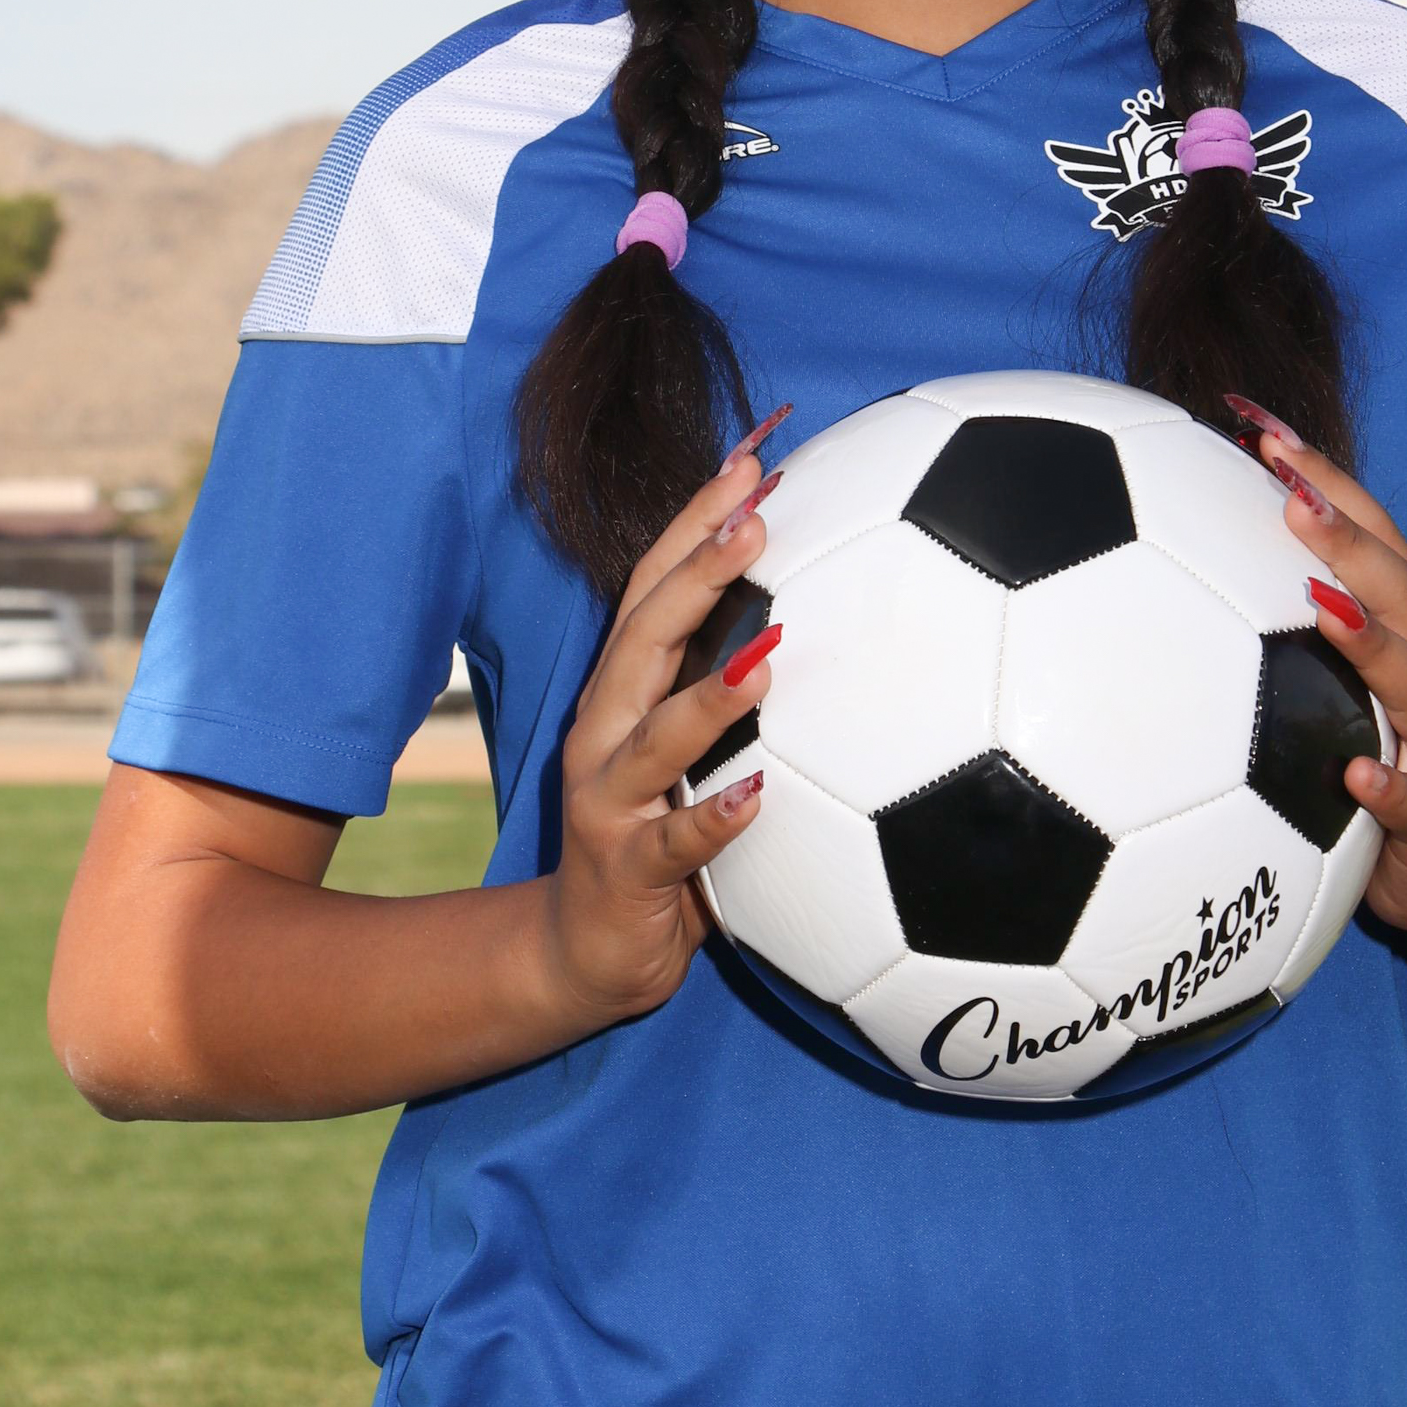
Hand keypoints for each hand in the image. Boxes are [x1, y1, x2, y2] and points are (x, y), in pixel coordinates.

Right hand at [538, 426, 787, 1033]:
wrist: (585, 954)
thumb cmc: (662, 834)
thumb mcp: (697, 751)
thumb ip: (740, 684)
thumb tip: (822, 611)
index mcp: (628, 688)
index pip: (656, 582)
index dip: (699, 515)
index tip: (756, 452)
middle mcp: (606, 729)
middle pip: (644, 634)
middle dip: (696, 568)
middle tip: (757, 514)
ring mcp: (609, 798)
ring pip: (653, 736)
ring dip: (709, 693)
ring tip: (767, 655)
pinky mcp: (624, 869)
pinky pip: (675, 844)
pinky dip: (714, 818)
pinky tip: (759, 798)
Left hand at [1227, 397, 1406, 944]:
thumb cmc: (1377, 763)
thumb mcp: (1330, 689)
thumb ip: (1274, 625)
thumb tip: (1166, 556)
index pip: (1366, 531)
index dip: (1318, 472)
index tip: (1254, 420)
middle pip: (1399, 585)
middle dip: (1346, 530)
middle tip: (1285, 483)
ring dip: (1374, 640)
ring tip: (1324, 606)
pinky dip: (1390, 789)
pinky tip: (1353, 780)